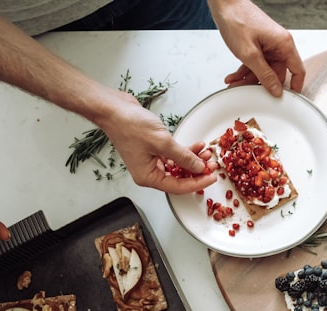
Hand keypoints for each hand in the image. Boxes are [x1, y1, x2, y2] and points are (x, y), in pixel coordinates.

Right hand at [99, 93, 217, 193]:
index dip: (198, 183)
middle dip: (197, 171)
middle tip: (213, 165)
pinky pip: (173, 155)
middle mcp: (148, 171)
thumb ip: (183, 157)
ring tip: (207, 153)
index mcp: (147, 177)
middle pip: (179, 178)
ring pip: (178, 166)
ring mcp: (151, 160)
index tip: (212, 177)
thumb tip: (199, 167)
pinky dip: (185, 151)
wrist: (113, 108)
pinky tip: (197, 146)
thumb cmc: (128, 125)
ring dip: (193, 159)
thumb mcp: (162, 142)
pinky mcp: (153, 149)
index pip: (178, 187)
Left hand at [212, 0, 305, 94]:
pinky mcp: (259, 45)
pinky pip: (256, 63)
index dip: (295, 87)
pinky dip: (245, 70)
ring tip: (235, 84)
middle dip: (261, 84)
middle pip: (277, 73)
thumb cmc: (237, 19)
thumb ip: (264, 74)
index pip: (298, 70)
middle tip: (249, 93)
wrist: (224, 4)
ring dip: (249, 78)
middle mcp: (279, 44)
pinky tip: (235, 77)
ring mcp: (268, 45)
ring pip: (263, 70)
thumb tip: (276, 90)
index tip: (289, 100)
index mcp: (284, 44)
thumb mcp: (250, 54)